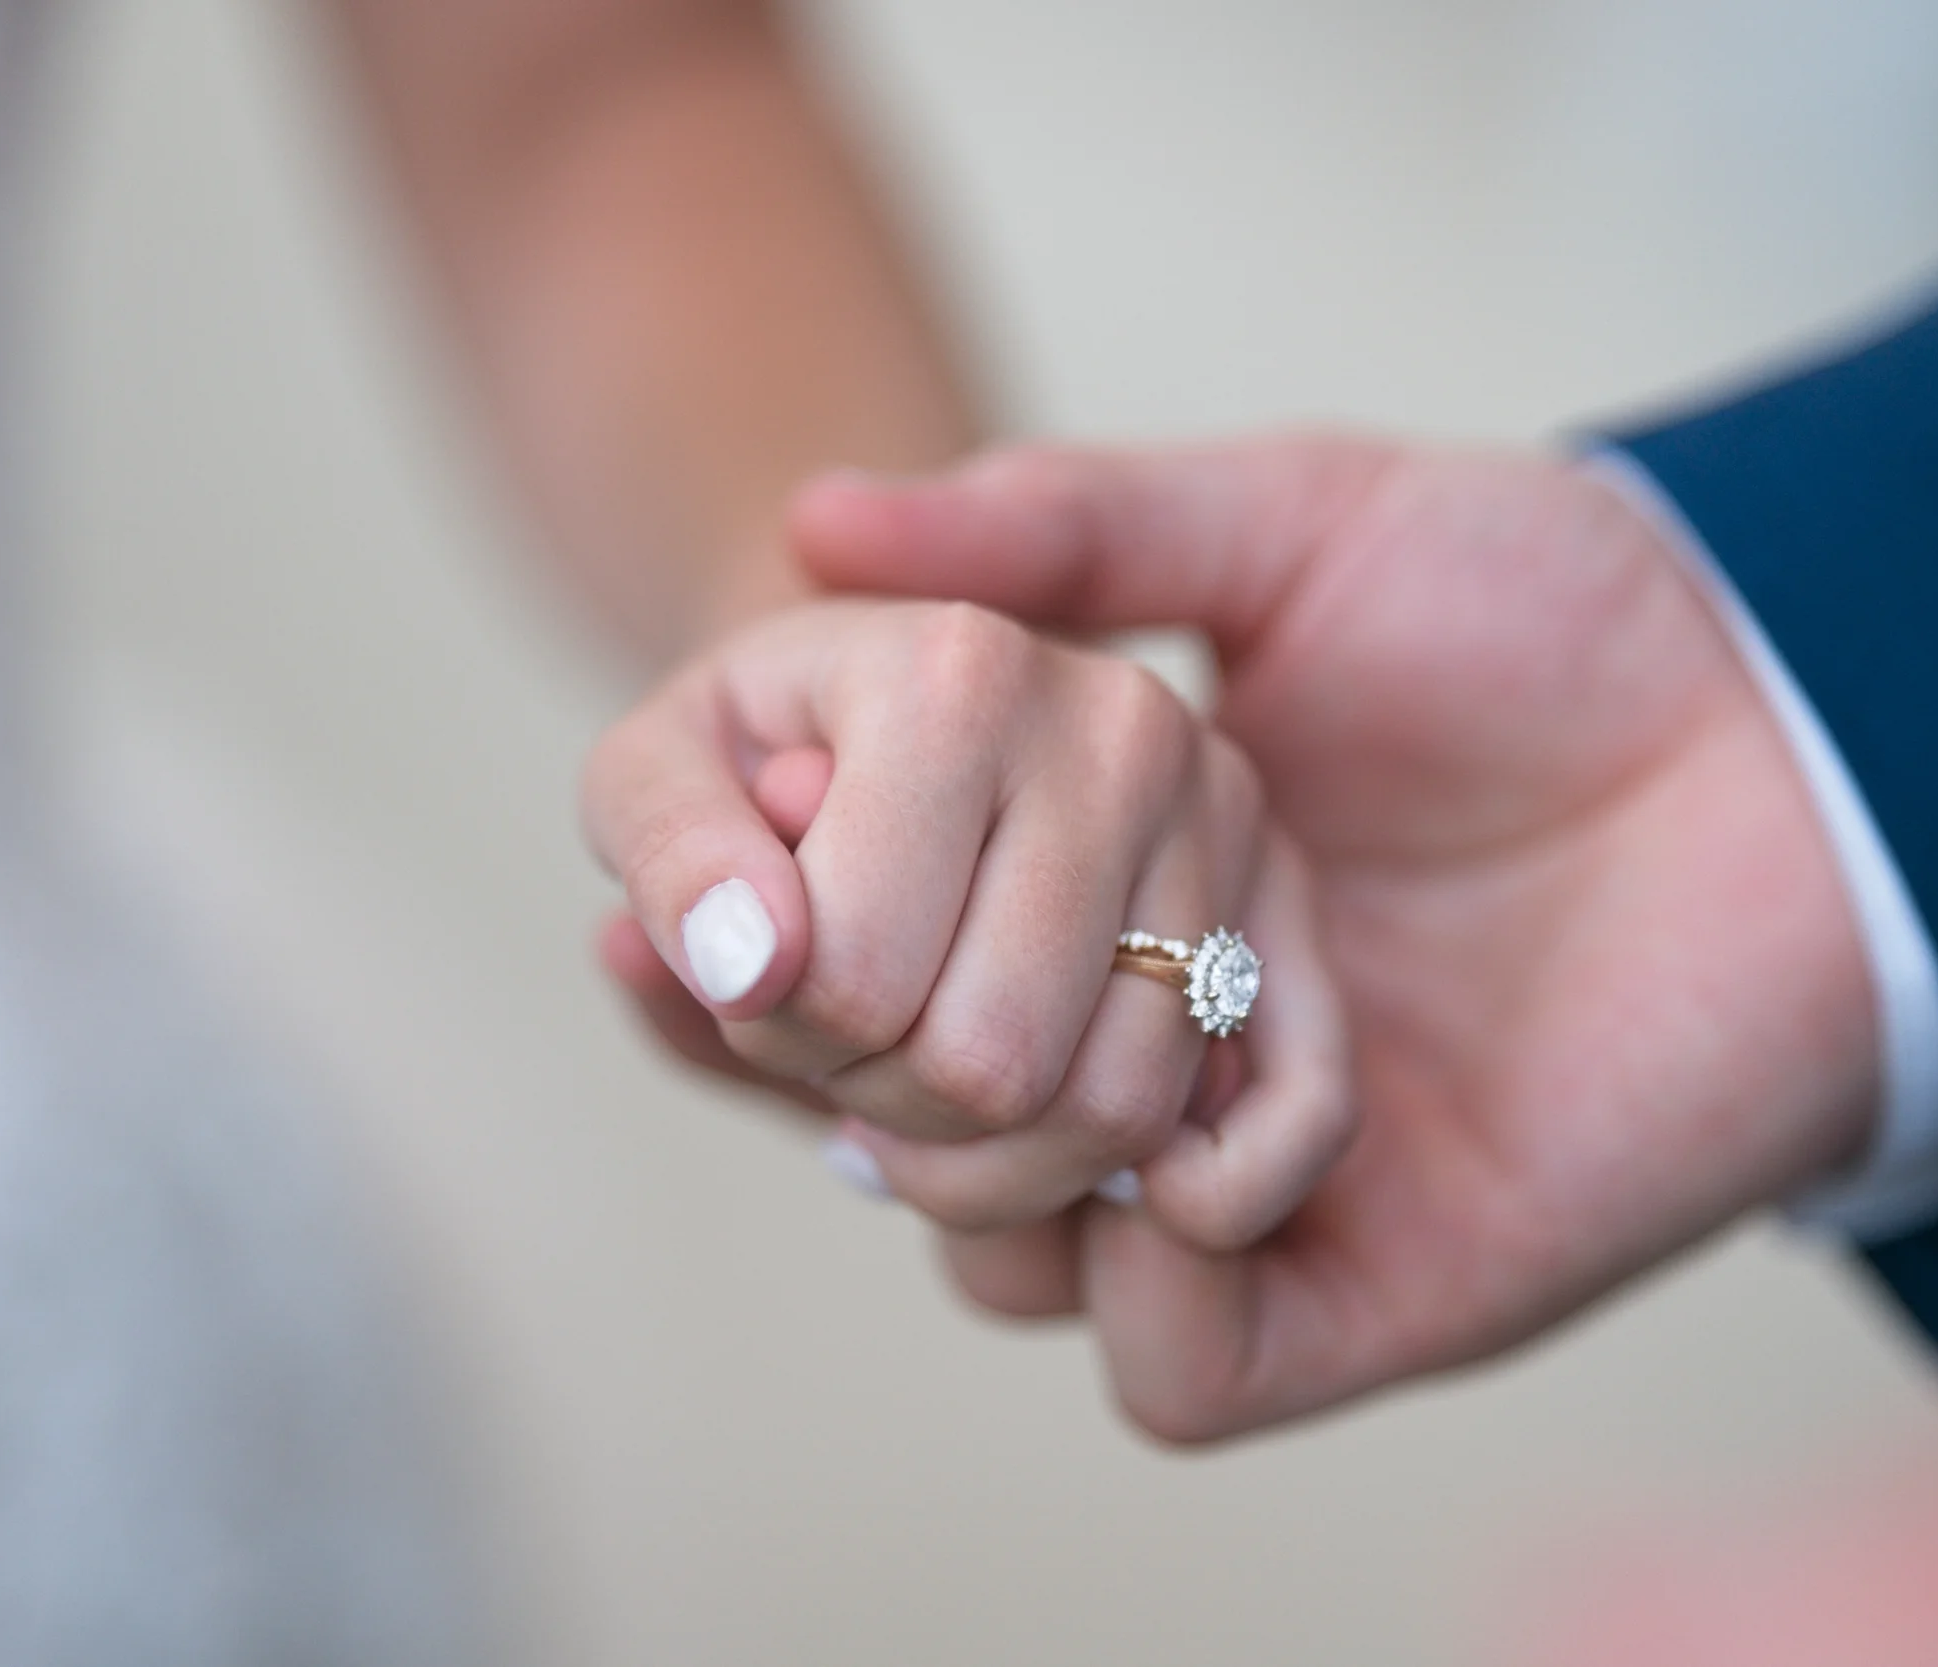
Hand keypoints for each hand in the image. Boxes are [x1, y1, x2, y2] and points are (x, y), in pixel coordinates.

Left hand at [582, 598, 1353, 1247]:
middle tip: (839, 1041)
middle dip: (880, 1104)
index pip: (848, 977)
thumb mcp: (654, 778)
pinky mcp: (1283, 902)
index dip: (772, 1034)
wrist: (893, 720)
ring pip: (1110, 1113)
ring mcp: (1224, 815)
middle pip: (987, 1065)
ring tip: (921, 1074)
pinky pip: (1249, 1116)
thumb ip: (671, 858)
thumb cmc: (765, 764)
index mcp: (957, 670)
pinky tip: (1035, 1135)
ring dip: (989, 1158)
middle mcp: (1125, 726)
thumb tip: (753, 964)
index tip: (757, 972)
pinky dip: (1120, 1173)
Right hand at [772, 437, 1880, 1439]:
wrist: (1810, 737)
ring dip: (986, 1191)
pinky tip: (1168, 1181)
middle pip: (912, 1142)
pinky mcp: (1375, 1286)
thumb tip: (814, 518)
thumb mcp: (1290, 528)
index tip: (662, 928)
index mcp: (1117, 894)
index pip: (878, 978)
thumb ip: (1068, 529)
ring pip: (1018, 1268)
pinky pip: (1183, 1373)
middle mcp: (1161, 1039)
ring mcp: (1258, 1173)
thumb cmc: (1569, 616)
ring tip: (1031, 1068)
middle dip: (850, 1088)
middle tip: (847, 1001)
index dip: (754, 971)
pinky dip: (1141, 1303)